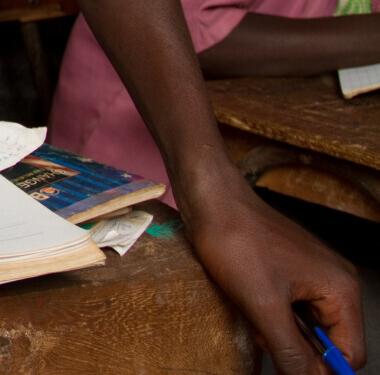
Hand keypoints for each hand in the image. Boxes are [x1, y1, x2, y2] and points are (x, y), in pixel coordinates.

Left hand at [184, 183, 363, 373]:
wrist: (210, 201)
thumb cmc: (237, 242)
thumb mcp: (264, 306)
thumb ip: (291, 349)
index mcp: (341, 290)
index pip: (350, 352)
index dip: (323, 369)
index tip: (292, 369)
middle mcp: (334, 283)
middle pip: (328, 341)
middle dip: (297, 349)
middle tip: (265, 338)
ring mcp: (311, 276)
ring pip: (305, 327)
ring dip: (281, 334)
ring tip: (254, 317)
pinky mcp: (288, 272)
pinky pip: (289, 309)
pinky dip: (271, 317)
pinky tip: (250, 308)